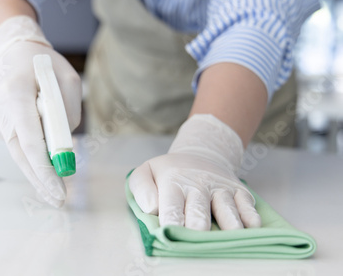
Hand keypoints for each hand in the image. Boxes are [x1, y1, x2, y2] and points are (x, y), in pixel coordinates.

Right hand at [0, 16, 81, 207]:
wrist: (11, 54)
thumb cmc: (44, 65)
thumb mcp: (68, 80)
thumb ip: (68, 112)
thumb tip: (63, 146)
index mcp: (15, 92)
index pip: (29, 139)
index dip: (44, 168)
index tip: (59, 188)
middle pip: (20, 154)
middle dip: (41, 179)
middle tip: (59, 200)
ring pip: (19, 151)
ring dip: (38, 168)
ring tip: (55, 188)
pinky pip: (17, 142)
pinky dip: (31, 152)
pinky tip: (41, 148)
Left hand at [129, 114, 260, 229]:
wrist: (200, 153)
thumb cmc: (169, 172)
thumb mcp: (146, 172)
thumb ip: (141, 189)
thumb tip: (152, 209)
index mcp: (173, 182)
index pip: (171, 208)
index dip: (172, 224)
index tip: (171, 235)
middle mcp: (198, 184)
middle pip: (199, 212)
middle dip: (197, 228)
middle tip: (196, 238)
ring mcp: (220, 187)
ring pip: (226, 209)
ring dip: (228, 224)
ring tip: (230, 236)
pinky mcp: (238, 190)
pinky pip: (247, 204)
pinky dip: (250, 216)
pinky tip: (251, 226)